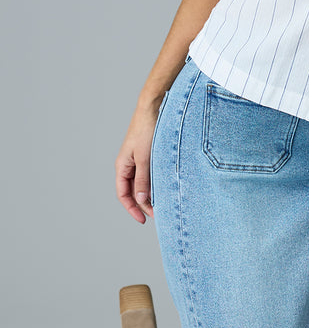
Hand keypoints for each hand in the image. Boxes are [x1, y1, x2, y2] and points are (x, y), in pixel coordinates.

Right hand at [115, 103, 161, 223]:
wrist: (154, 107)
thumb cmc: (147, 129)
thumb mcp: (145, 157)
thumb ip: (143, 179)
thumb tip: (140, 200)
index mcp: (123, 166)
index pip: (123, 194)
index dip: (132, 209)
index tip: (144, 220)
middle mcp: (129, 164)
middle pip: (133, 191)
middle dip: (144, 204)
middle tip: (159, 214)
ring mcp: (139, 159)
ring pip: (143, 183)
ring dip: (151, 194)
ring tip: (164, 204)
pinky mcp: (149, 154)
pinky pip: (150, 173)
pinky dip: (156, 183)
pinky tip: (166, 187)